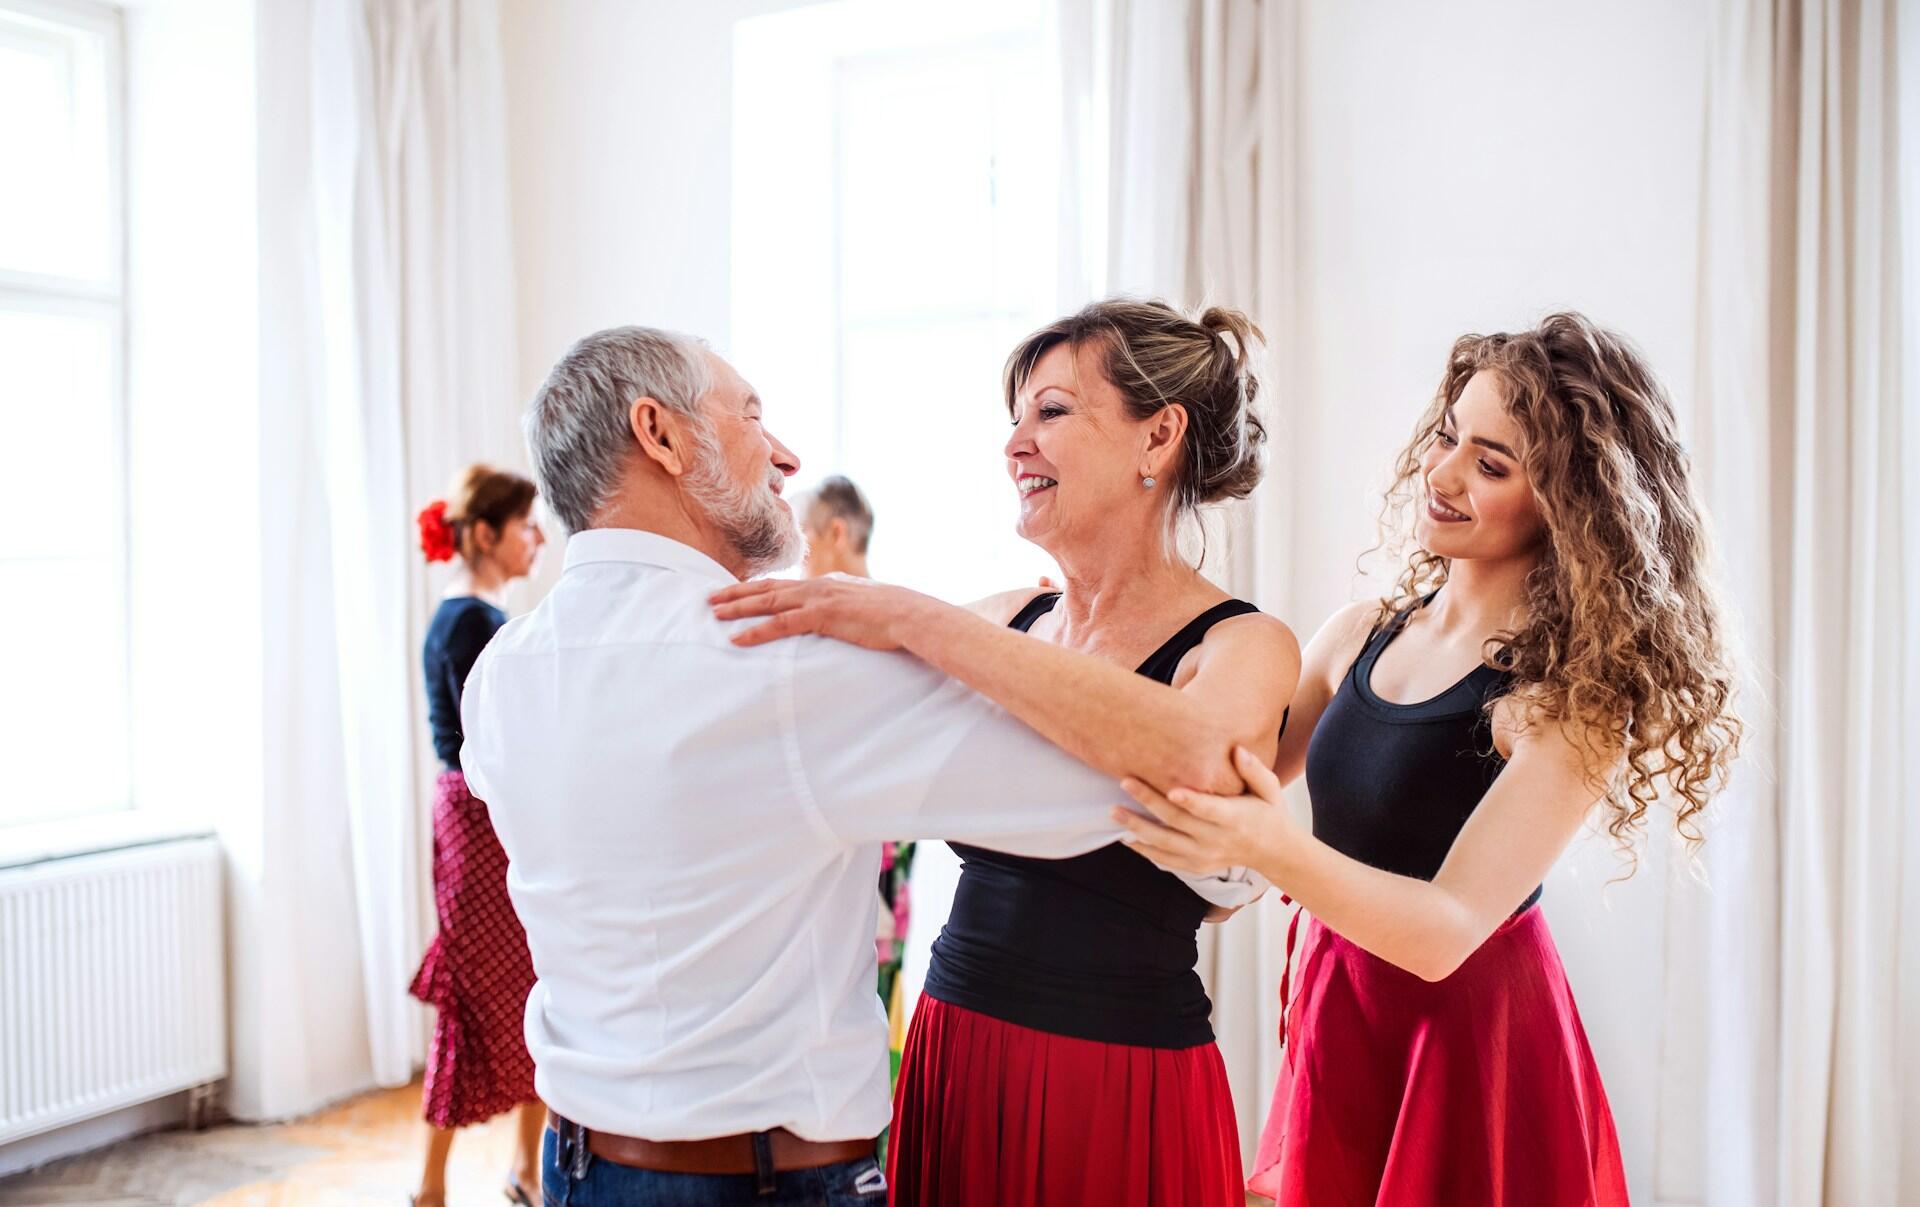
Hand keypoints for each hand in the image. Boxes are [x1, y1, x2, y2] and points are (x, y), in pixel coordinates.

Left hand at [709, 575, 931, 650]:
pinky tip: (737, 639)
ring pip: (768, 603)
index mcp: (825, 584)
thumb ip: (845, 608)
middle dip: (736, 593)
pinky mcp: (821, 616)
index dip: (756, 589)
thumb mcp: (863, 606)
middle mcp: (816, 586)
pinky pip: (781, 624)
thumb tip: (840, 616)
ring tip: (715, 614)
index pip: (783, 585)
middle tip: (710, 599)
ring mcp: (817, 599)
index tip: (735, 593)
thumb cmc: (892, 615)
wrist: (908, 614)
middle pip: (767, 589)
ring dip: (738, 608)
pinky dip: (756, 631)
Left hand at [1112, 746, 1297, 875]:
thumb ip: (1254, 770)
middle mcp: (1217, 840)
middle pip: (1178, 822)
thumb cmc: (1268, 811)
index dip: (1191, 802)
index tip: (1172, 791)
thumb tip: (1237, 750)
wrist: (1273, 852)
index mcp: (1235, 819)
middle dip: (1150, 802)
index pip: (1210, 811)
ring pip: (1165, 844)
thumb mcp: (1269, 789)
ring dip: (1137, 828)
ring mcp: (1204, 857)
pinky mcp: (1195, 867)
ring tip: (1114, 811)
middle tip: (1125, 782)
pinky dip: (1143, 850)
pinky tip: (1124, 836)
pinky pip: (1164, 860)